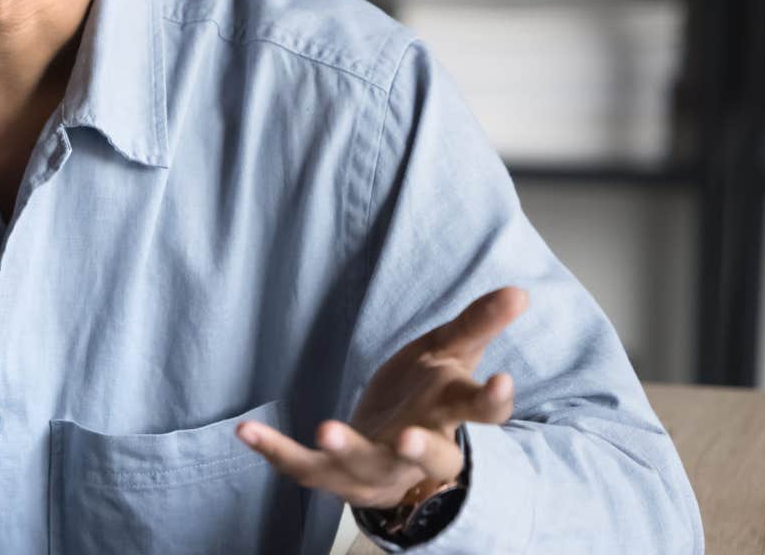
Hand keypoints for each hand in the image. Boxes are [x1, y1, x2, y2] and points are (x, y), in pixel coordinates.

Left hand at [235, 286, 527, 509]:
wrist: (395, 451)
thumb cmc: (426, 397)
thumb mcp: (449, 355)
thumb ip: (478, 325)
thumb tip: (519, 290)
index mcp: (450, 417)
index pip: (479, 415)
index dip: (491, 402)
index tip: (501, 381)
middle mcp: (417, 452)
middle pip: (429, 458)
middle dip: (419, 451)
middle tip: (407, 439)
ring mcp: (375, 469)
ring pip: (364, 468)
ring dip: (346, 450)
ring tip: (326, 429)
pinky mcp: (334, 475)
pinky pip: (303, 468)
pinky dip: (275, 451)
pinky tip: (245, 431)